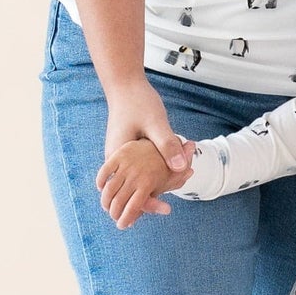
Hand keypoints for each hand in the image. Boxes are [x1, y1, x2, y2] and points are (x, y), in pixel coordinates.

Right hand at [95, 82, 190, 223]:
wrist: (125, 85)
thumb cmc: (139, 101)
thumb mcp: (156, 122)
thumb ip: (167, 144)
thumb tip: (181, 167)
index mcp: (118, 157)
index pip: (128, 192)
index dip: (147, 203)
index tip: (164, 209)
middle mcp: (114, 160)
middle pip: (128, 192)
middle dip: (149, 198)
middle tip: (168, 206)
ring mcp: (118, 156)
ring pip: (131, 183)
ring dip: (149, 188)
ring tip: (169, 192)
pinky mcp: (125, 151)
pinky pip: (135, 170)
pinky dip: (149, 175)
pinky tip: (165, 175)